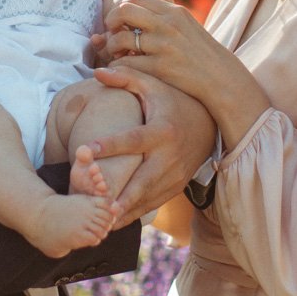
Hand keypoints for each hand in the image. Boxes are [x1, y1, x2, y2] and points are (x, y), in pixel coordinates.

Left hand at [89, 64, 216, 220]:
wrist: (210, 126)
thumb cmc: (175, 102)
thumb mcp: (155, 86)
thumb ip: (126, 77)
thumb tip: (97, 71)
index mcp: (161, 131)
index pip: (132, 139)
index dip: (109, 144)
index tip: (85, 150)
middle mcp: (169, 157)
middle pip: (142, 180)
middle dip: (121, 197)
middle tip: (97, 208)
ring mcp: (174, 175)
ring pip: (147, 198)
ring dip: (125, 212)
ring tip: (100, 224)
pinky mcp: (175, 187)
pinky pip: (152, 204)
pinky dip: (134, 214)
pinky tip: (113, 223)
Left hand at [96, 0, 268, 137]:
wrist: (220, 78)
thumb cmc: (199, 52)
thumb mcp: (185, 25)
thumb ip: (163, 14)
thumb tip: (133, 2)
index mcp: (174, 12)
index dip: (122, 7)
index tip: (121, 20)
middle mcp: (168, 25)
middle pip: (124, 11)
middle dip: (111, 21)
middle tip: (113, 33)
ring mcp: (164, 46)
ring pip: (120, 38)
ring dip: (112, 46)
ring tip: (118, 53)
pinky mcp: (161, 68)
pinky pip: (127, 63)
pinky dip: (118, 65)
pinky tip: (122, 68)